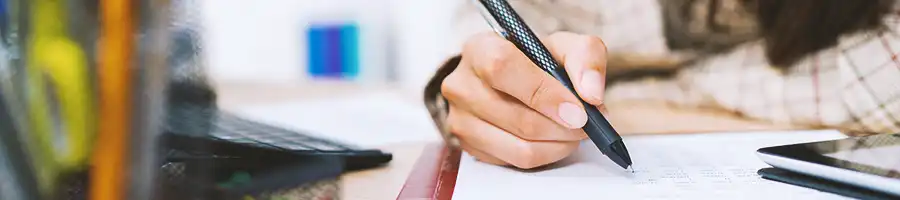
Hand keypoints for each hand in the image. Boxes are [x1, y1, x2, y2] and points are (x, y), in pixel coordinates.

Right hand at [441, 31, 608, 168]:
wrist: (505, 80)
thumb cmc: (533, 61)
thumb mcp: (563, 46)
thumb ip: (585, 57)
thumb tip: (591, 94)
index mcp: (479, 49)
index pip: (503, 69)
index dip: (544, 93)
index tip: (579, 111)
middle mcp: (462, 85)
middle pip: (518, 118)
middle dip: (563, 127)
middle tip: (587, 124)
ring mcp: (460, 120)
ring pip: (520, 148)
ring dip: (558, 144)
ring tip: (573, 131)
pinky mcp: (468, 147)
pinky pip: (516, 162)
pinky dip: (545, 154)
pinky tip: (553, 139)